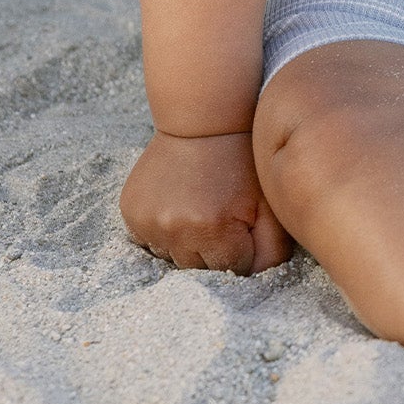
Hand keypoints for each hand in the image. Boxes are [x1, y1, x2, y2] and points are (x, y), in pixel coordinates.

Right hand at [120, 129, 293, 273]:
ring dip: (189, 243)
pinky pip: (152, 243)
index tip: (245, 224)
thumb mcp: (268, 203)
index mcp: (212, 229)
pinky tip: (180, 206)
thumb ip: (272, 251)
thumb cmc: (243, 162)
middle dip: (216, 249)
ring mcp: (148, 223)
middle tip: (223, 215)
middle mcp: (174, 230)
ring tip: (201, 207)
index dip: (244, 248)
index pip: (234, 269)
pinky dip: (166, 233)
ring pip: (174, 258)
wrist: (202, 121)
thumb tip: (258, 282)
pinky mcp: (131, 215)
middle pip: (201, 268)